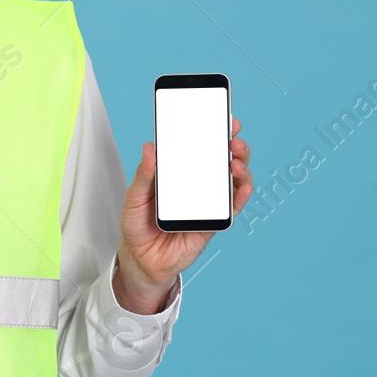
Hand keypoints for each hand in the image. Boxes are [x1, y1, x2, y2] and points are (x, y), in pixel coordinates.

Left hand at [113, 118, 252, 314]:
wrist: (140, 259)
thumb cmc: (137, 225)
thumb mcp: (134, 197)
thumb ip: (144, 175)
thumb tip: (150, 148)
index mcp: (179, 172)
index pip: (201, 147)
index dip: (215, 131)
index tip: (224, 118)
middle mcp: (197, 184)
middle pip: (223, 160)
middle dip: (234, 146)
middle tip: (232, 139)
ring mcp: (207, 202)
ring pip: (233, 181)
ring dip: (240, 168)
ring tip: (234, 163)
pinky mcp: (212, 222)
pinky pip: (231, 208)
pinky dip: (240, 196)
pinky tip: (243, 187)